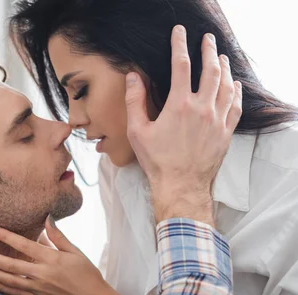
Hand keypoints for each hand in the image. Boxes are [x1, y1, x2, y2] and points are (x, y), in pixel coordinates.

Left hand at [0, 216, 110, 294]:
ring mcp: (38, 289)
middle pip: (9, 265)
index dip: (6, 237)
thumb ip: (58, 236)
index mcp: (52, 260)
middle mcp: (42, 275)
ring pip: (8, 280)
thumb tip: (47, 218)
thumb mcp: (75, 252)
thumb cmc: (87, 275)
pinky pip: (14, 292)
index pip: (24, 245)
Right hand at [125, 25, 242, 224]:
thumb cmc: (157, 160)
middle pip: (210, 70)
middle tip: (207, 39)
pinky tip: (234, 85)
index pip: (181, 65)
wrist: (181, 185)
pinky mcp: (225, 132)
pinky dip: (236, 92)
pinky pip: (235, 106)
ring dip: (224, 68)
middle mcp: (202, 108)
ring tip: (221, 57)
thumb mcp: (137, 131)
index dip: (180, 45)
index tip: (180, 33)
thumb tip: (134, 77)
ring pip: (226, 85)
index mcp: (179, 105)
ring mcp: (217, 120)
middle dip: (208, 51)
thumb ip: (135, 101)